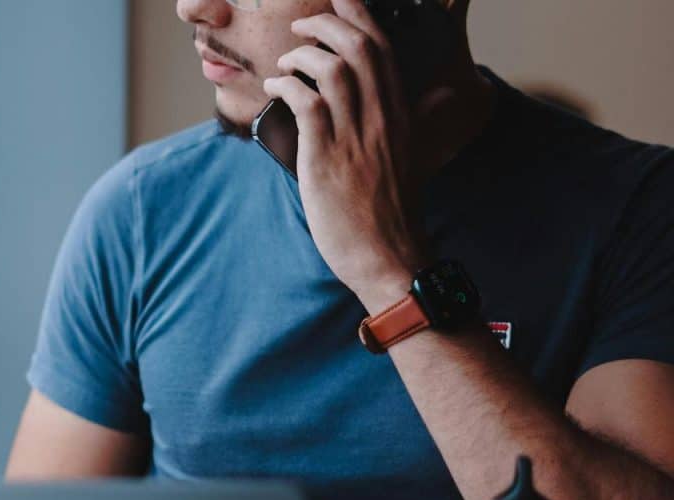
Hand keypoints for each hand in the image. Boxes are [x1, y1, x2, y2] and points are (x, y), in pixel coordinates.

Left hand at [263, 0, 443, 305]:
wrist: (387, 255)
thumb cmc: (394, 208)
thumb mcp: (416, 153)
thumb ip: (424, 118)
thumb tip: (446, 91)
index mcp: (402, 112)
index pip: (382, 46)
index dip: (357, 15)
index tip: (336, 1)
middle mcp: (382, 117)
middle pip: (357, 46)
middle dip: (324, 24)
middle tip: (300, 26)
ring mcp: (355, 136)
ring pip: (331, 68)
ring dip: (300, 55)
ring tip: (283, 64)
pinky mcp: (327, 157)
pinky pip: (305, 102)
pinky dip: (285, 86)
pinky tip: (273, 89)